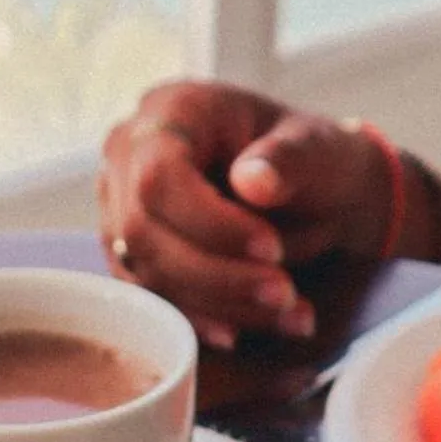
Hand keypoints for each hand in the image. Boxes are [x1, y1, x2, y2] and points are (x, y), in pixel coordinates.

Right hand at [98, 81, 395, 346]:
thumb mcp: (320, 152)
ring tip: (285, 314)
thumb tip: (252, 181)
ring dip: (215, 304)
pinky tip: (241, 332)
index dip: (209, 224)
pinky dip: (199, 321)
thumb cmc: (315, 163)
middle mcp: (130, 155)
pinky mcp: (129, 254)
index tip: (271, 250)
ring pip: (145, 272)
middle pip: (143, 231)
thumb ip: (290, 160)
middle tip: (283, 294)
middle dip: (215, 274)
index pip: (159, 176)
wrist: (313, 197)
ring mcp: (120, 206)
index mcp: (172, 109)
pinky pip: (150, 298)